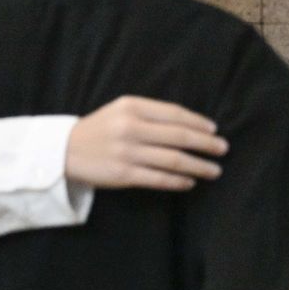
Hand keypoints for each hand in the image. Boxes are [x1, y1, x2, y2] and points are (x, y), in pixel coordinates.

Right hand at [65, 96, 226, 190]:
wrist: (65, 151)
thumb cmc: (100, 129)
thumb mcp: (121, 110)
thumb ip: (151, 113)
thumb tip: (190, 125)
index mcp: (132, 107)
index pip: (175, 114)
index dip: (199, 123)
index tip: (214, 130)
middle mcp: (131, 128)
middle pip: (180, 137)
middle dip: (206, 144)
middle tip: (223, 150)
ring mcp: (128, 153)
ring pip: (174, 160)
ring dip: (199, 166)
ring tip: (214, 170)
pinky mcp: (123, 175)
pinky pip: (159, 179)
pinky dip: (179, 181)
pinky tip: (190, 182)